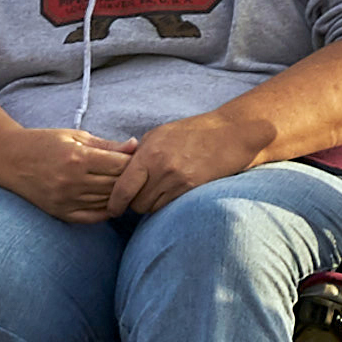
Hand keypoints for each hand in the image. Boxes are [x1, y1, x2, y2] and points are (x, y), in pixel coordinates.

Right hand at [0, 123, 138, 222]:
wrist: (9, 159)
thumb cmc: (43, 143)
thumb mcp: (75, 136)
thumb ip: (106, 145)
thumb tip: (135, 146)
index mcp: (77, 157)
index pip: (120, 165)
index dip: (134, 162)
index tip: (139, 160)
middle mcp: (72, 181)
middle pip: (116, 185)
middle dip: (130, 179)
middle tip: (137, 175)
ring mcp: (65, 200)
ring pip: (107, 202)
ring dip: (120, 195)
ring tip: (126, 187)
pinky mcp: (60, 212)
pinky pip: (92, 217)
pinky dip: (106, 211)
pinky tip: (111, 202)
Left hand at [116, 107, 272, 213]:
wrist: (229, 133)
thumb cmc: (193, 132)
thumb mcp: (159, 135)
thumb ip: (139, 154)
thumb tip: (120, 173)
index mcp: (149, 153)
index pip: (123, 187)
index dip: (114, 202)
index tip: (112, 209)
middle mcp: (161, 168)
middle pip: (136, 203)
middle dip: (134, 203)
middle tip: (139, 196)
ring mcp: (178, 180)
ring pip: (152, 208)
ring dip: (151, 205)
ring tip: (158, 192)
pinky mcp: (192, 189)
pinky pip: (169, 207)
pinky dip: (166, 204)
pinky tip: (171, 193)